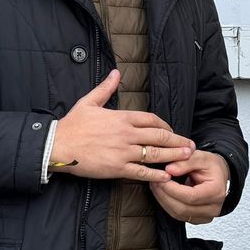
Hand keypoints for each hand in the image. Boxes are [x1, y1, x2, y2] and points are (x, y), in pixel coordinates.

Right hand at [48, 70, 194, 181]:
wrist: (58, 145)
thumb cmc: (72, 124)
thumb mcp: (89, 101)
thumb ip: (106, 88)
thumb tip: (115, 72)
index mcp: (122, 117)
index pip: (152, 119)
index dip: (166, 126)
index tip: (173, 131)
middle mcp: (126, 134)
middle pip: (159, 136)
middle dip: (178, 141)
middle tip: (191, 146)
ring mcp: (123, 152)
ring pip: (154, 154)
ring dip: (173, 156)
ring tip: (187, 158)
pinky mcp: (117, 168)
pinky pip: (141, 172)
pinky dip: (156, 175)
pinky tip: (167, 177)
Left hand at [153, 151, 230, 223]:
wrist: (219, 176)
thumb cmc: (212, 167)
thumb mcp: (201, 157)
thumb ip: (185, 162)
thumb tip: (169, 169)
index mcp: (216, 192)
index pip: (190, 196)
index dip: (172, 189)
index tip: (161, 178)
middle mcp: (213, 208)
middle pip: (182, 208)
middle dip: (164, 195)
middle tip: (155, 181)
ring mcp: (206, 216)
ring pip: (178, 214)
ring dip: (163, 200)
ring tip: (156, 186)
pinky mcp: (197, 219)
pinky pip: (178, 216)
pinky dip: (168, 205)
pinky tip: (163, 194)